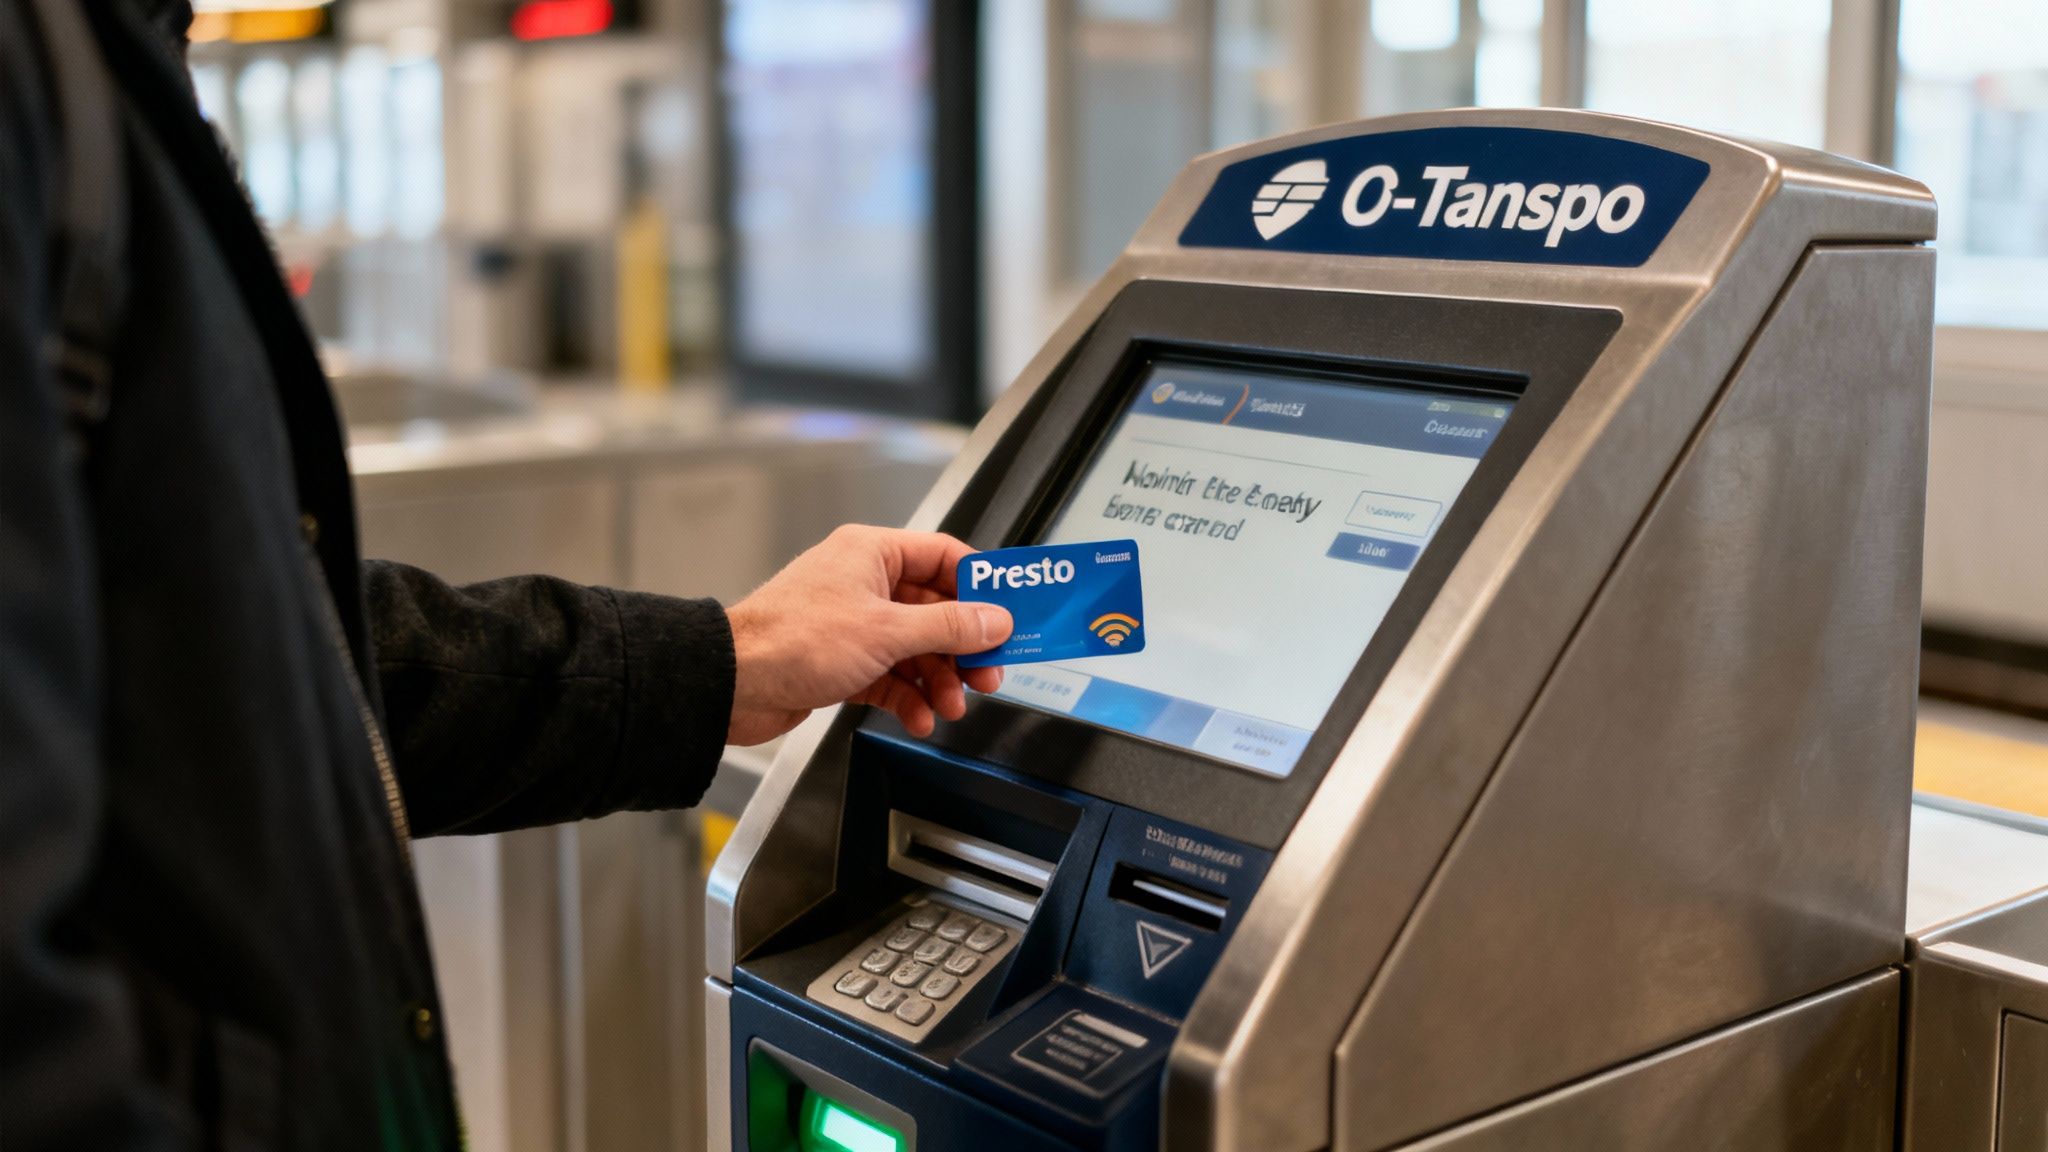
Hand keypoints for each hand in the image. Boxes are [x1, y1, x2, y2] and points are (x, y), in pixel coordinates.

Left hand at [724, 525, 1011, 744]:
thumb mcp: (887, 631)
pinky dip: (908, 698)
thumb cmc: (792, 639)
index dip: (980, 587)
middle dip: (962, 647)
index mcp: (872, 553)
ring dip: (938, 680)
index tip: (1008, 615)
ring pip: (914, 648)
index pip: (944, 558)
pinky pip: (890, 676)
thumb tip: (995, 620)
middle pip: (934, 610)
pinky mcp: (841, 662)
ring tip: (951, 706)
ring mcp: (852, 624)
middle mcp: (863, 583)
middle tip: (987, 674)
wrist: (732, 684)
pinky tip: (920, 717)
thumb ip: (949, 626)